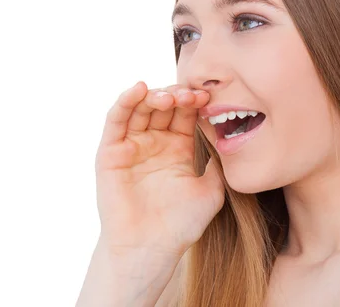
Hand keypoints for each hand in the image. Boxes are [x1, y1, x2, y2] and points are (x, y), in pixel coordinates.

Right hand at [94, 81, 224, 257]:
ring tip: (169, 96)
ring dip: (154, 95)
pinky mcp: (110, 152)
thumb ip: (219, 164)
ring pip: (140, 108)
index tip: (209, 97)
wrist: (150, 249)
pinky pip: (115, 120)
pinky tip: (139, 89)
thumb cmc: (180, 225)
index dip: (195, 102)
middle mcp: (154, 142)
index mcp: (177, 147)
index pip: (184, 113)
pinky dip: (125, 101)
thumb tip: (229, 138)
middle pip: (163, 105)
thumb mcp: (211, 190)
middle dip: (177, 96)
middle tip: (191, 96)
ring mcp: (131, 145)